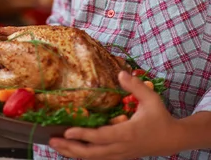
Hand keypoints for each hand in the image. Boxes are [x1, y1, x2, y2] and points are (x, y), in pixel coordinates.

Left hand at [49, 72, 180, 159]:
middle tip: (52, 140)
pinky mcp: (120, 156)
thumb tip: (120, 73)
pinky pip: (98, 159)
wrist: (172, 139)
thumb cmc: (160, 117)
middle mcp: (122, 147)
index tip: (67, 131)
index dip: (83, 135)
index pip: (101, 137)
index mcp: (128, 133)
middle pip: (92, 153)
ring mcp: (120, 155)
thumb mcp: (150, 98)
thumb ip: (135, 85)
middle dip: (71, 148)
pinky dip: (83, 156)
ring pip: (93, 159)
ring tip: (56, 145)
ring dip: (73, 153)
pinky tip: (72, 150)